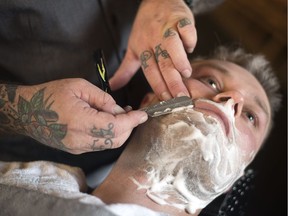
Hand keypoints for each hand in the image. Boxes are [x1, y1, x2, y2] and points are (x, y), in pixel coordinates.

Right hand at [15, 78, 147, 153]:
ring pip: (109, 145)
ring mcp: (77, 148)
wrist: (28, 112)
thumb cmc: (50, 95)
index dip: (132, 121)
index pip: (115, 127)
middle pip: (116, 139)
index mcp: (80, 121)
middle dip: (129, 127)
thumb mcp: (78, 86)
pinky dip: (109, 135)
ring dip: (120, 131)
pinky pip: (99, 145)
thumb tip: (118, 110)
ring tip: (119, 115)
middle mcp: (79, 139)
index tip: (143, 115)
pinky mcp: (76, 150)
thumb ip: (102, 98)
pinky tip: (107, 123)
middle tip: (131, 112)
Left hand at [109, 0, 196, 99]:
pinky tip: (191, 48)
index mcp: (143, 49)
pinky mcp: (180, 19)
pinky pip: (186, 29)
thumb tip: (113, 86)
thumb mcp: (132, 49)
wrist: (156, 0)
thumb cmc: (145, 27)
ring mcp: (167, 29)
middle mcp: (154, 40)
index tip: (165, 99)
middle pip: (163, 63)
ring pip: (173, 46)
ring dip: (180, 60)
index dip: (157, 85)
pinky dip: (190, 39)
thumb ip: (124, 70)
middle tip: (180, 97)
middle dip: (172, 82)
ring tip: (186, 74)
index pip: (150, 71)